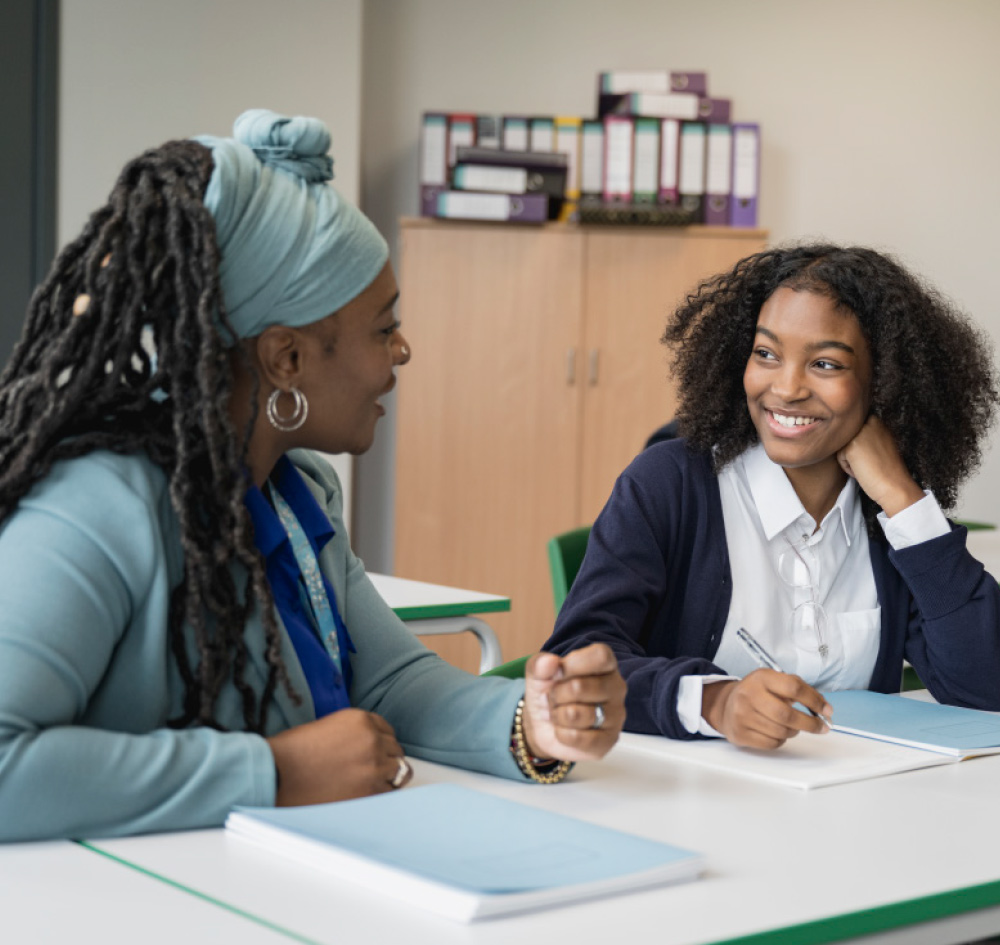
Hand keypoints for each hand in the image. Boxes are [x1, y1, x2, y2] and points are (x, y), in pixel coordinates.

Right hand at [267, 708, 411, 806]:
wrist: (277, 774)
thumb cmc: (292, 752)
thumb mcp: (327, 728)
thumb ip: (352, 735)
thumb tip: (365, 749)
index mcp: (361, 720)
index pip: (387, 730)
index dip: (380, 744)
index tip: (374, 753)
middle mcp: (373, 740)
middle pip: (396, 750)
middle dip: (385, 760)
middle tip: (370, 771)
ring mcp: (374, 766)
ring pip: (400, 771)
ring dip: (388, 777)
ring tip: (370, 784)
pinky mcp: (370, 791)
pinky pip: (390, 793)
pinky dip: (381, 795)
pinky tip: (365, 796)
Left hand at [521, 644, 625, 761]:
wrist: (545, 725)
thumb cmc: (549, 692)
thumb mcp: (538, 672)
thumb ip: (540, 664)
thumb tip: (549, 662)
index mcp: (606, 664)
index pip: (600, 656)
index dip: (573, 664)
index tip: (557, 672)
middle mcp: (617, 687)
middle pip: (579, 687)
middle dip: (556, 694)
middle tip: (554, 697)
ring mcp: (616, 715)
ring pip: (575, 714)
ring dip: (557, 715)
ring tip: (559, 714)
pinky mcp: (609, 740)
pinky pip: (577, 738)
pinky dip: (561, 734)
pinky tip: (565, 730)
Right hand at [701, 670, 831, 749]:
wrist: (726, 705)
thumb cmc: (758, 694)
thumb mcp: (774, 682)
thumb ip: (799, 690)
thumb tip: (824, 708)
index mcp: (761, 677)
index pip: (794, 687)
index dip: (814, 700)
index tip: (827, 710)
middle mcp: (749, 694)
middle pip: (787, 714)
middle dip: (810, 723)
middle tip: (821, 727)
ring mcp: (742, 715)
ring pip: (781, 731)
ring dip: (794, 732)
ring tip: (792, 726)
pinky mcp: (740, 733)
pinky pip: (772, 743)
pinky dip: (781, 740)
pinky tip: (777, 732)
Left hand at [837, 416, 923, 515]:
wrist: (894, 485)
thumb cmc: (887, 469)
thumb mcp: (881, 443)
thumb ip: (868, 435)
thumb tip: (849, 435)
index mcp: (877, 421)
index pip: (854, 429)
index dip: (859, 445)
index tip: (872, 455)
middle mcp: (868, 423)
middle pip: (846, 438)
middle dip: (853, 451)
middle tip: (870, 461)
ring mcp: (859, 434)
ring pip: (842, 447)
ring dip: (851, 460)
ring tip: (868, 466)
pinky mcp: (851, 447)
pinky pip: (840, 458)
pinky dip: (848, 468)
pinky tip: (863, 471)